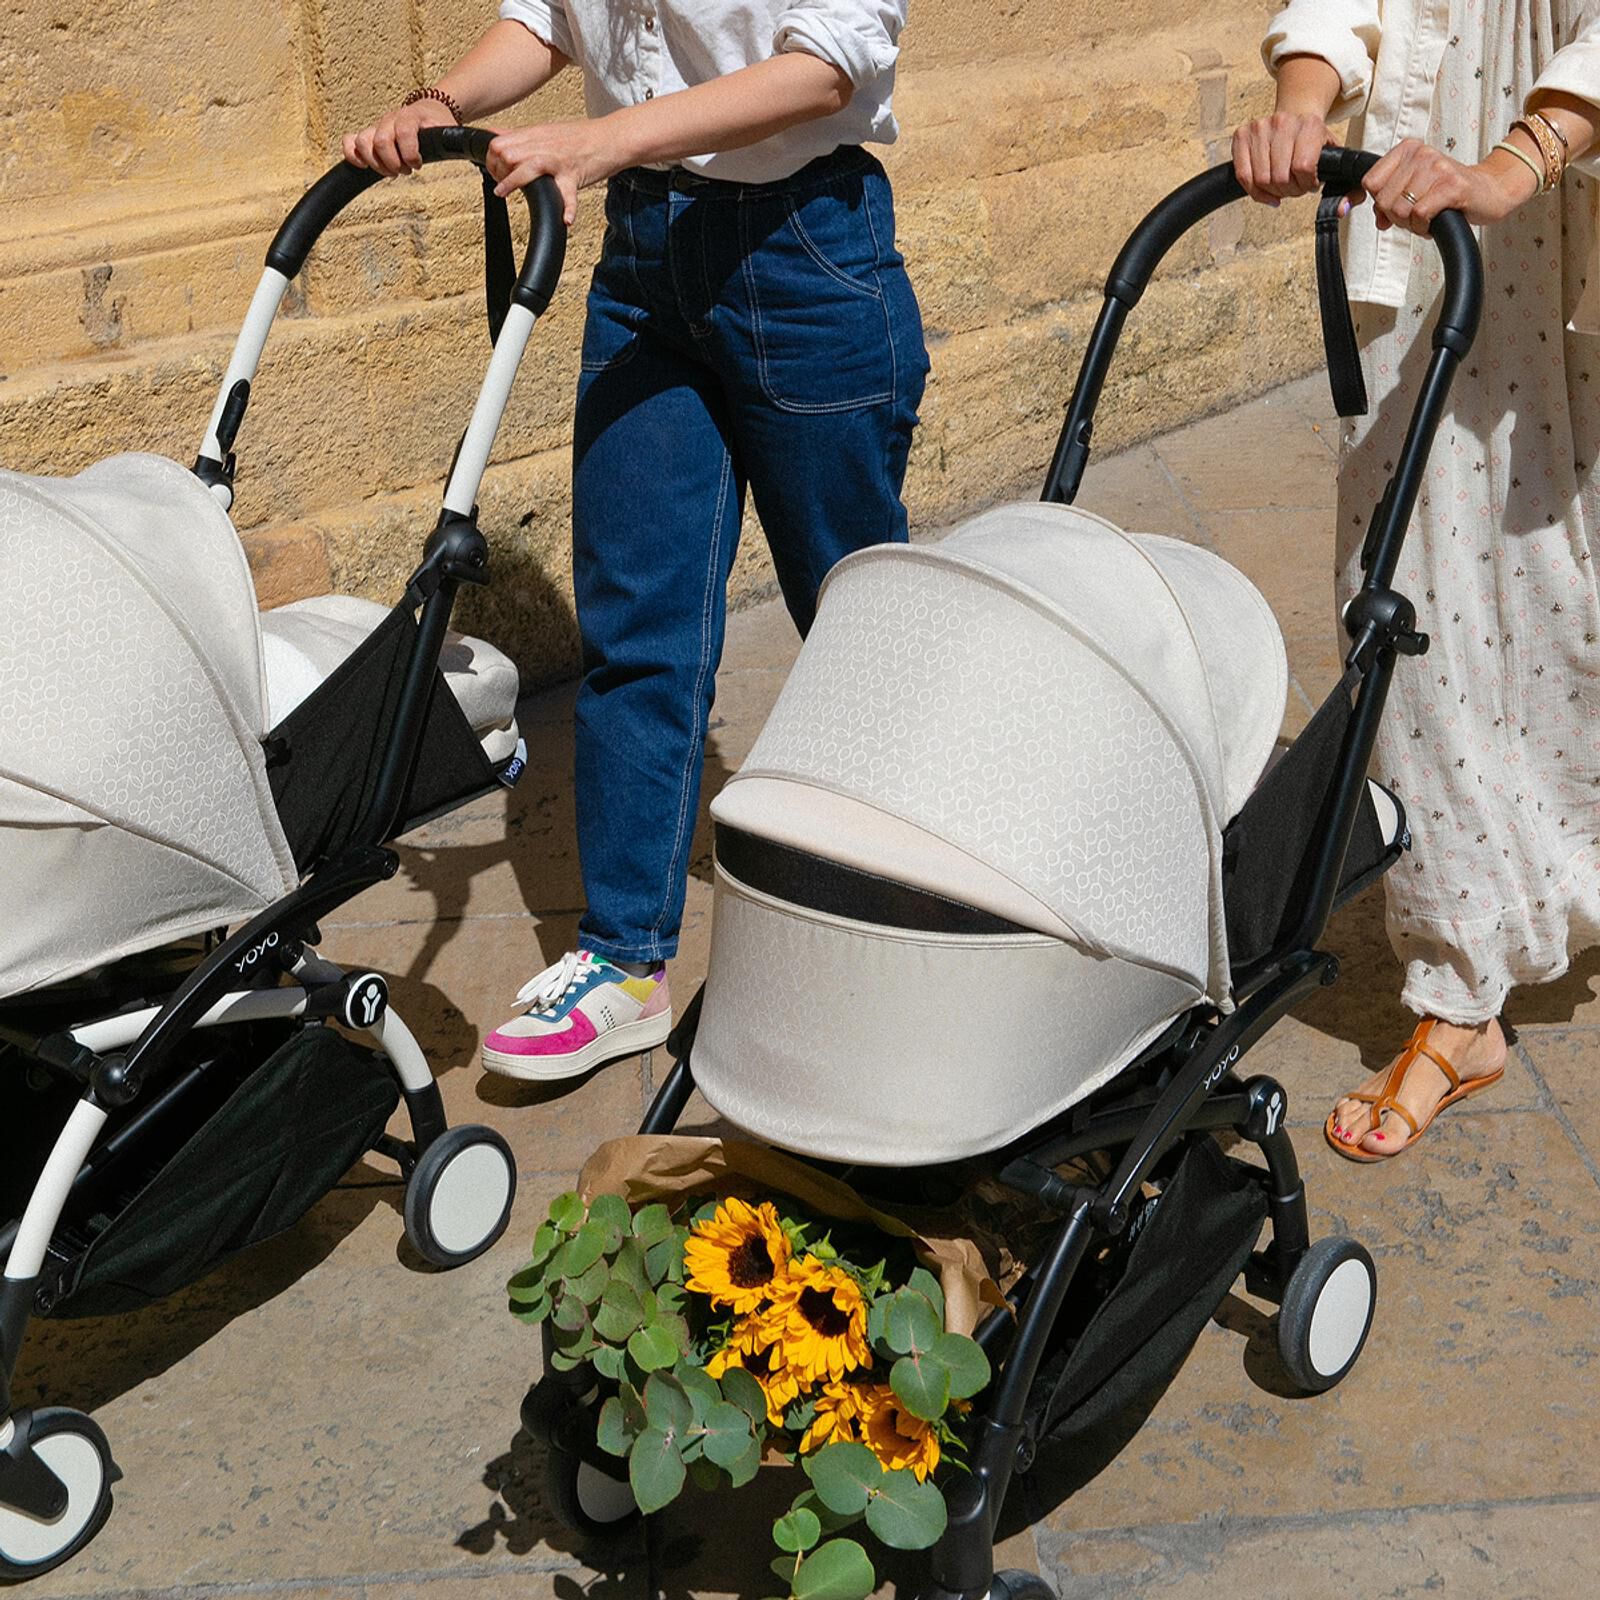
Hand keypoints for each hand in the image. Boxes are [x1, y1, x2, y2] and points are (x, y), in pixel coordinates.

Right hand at [343, 98, 457, 175]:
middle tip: (406, 171)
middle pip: (380, 141)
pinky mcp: (368, 134)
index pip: (403, 132)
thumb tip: (463, 149)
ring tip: (392, 171)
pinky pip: (350, 141)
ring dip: (375, 162)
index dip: (409, 152)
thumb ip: (450, 139)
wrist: (429, 108)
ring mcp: (377, 126)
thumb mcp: (448, 130)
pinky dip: (352, 154)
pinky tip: (363, 166)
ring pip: (362, 141)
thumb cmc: (438, 123)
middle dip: (393, 163)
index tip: (417, 165)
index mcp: (410, 117)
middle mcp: (390, 119)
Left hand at [486, 120, 615, 222]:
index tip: (494, 172)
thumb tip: (496, 134)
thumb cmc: (582, 138)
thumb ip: (522, 136)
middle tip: (501, 186)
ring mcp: (559, 161)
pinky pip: (569, 194)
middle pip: (508, 153)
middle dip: (497, 171)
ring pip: (529, 167)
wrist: (612, 137)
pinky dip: (568, 208)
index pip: (499, 143)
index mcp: (536, 135)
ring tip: (504, 193)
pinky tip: (566, 220)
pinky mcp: (574, 175)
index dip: (490, 158)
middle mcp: (544, 146)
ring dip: (513, 182)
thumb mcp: (547, 131)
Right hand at [1233, 109, 1334, 204]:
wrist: (1295, 112)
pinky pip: (1243, 175)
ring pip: (1261, 180)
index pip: (1303, 167)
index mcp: (1308, 124)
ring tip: (1281, 187)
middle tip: (1294, 189)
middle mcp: (1282, 123)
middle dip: (1289, 191)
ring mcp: (1259, 128)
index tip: (1309, 186)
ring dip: (1272, 191)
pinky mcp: (1241, 136)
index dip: (1306, 184)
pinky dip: (1254, 190)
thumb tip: (1337, 187)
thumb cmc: (1309, 134)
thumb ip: (1332, 164)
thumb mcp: (1328, 144)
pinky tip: (1264, 192)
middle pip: (1280, 177)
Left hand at [1356, 138, 1541, 234]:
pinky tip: (1433, 222)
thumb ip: (1388, 201)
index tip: (1394, 206)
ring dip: (1411, 224)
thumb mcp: (1412, 190)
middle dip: (1396, 217)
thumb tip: (1378, 220)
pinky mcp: (1451, 186)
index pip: (1370, 182)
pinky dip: (1423, 227)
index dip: (1378, 202)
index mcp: (1408, 149)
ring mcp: (1438, 168)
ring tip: (1427, 217)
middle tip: (1416, 214)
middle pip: (1383, 200)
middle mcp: (1422, 154)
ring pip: (1400, 210)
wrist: (1488, 191)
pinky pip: (1419, 214)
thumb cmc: (1447, 191)